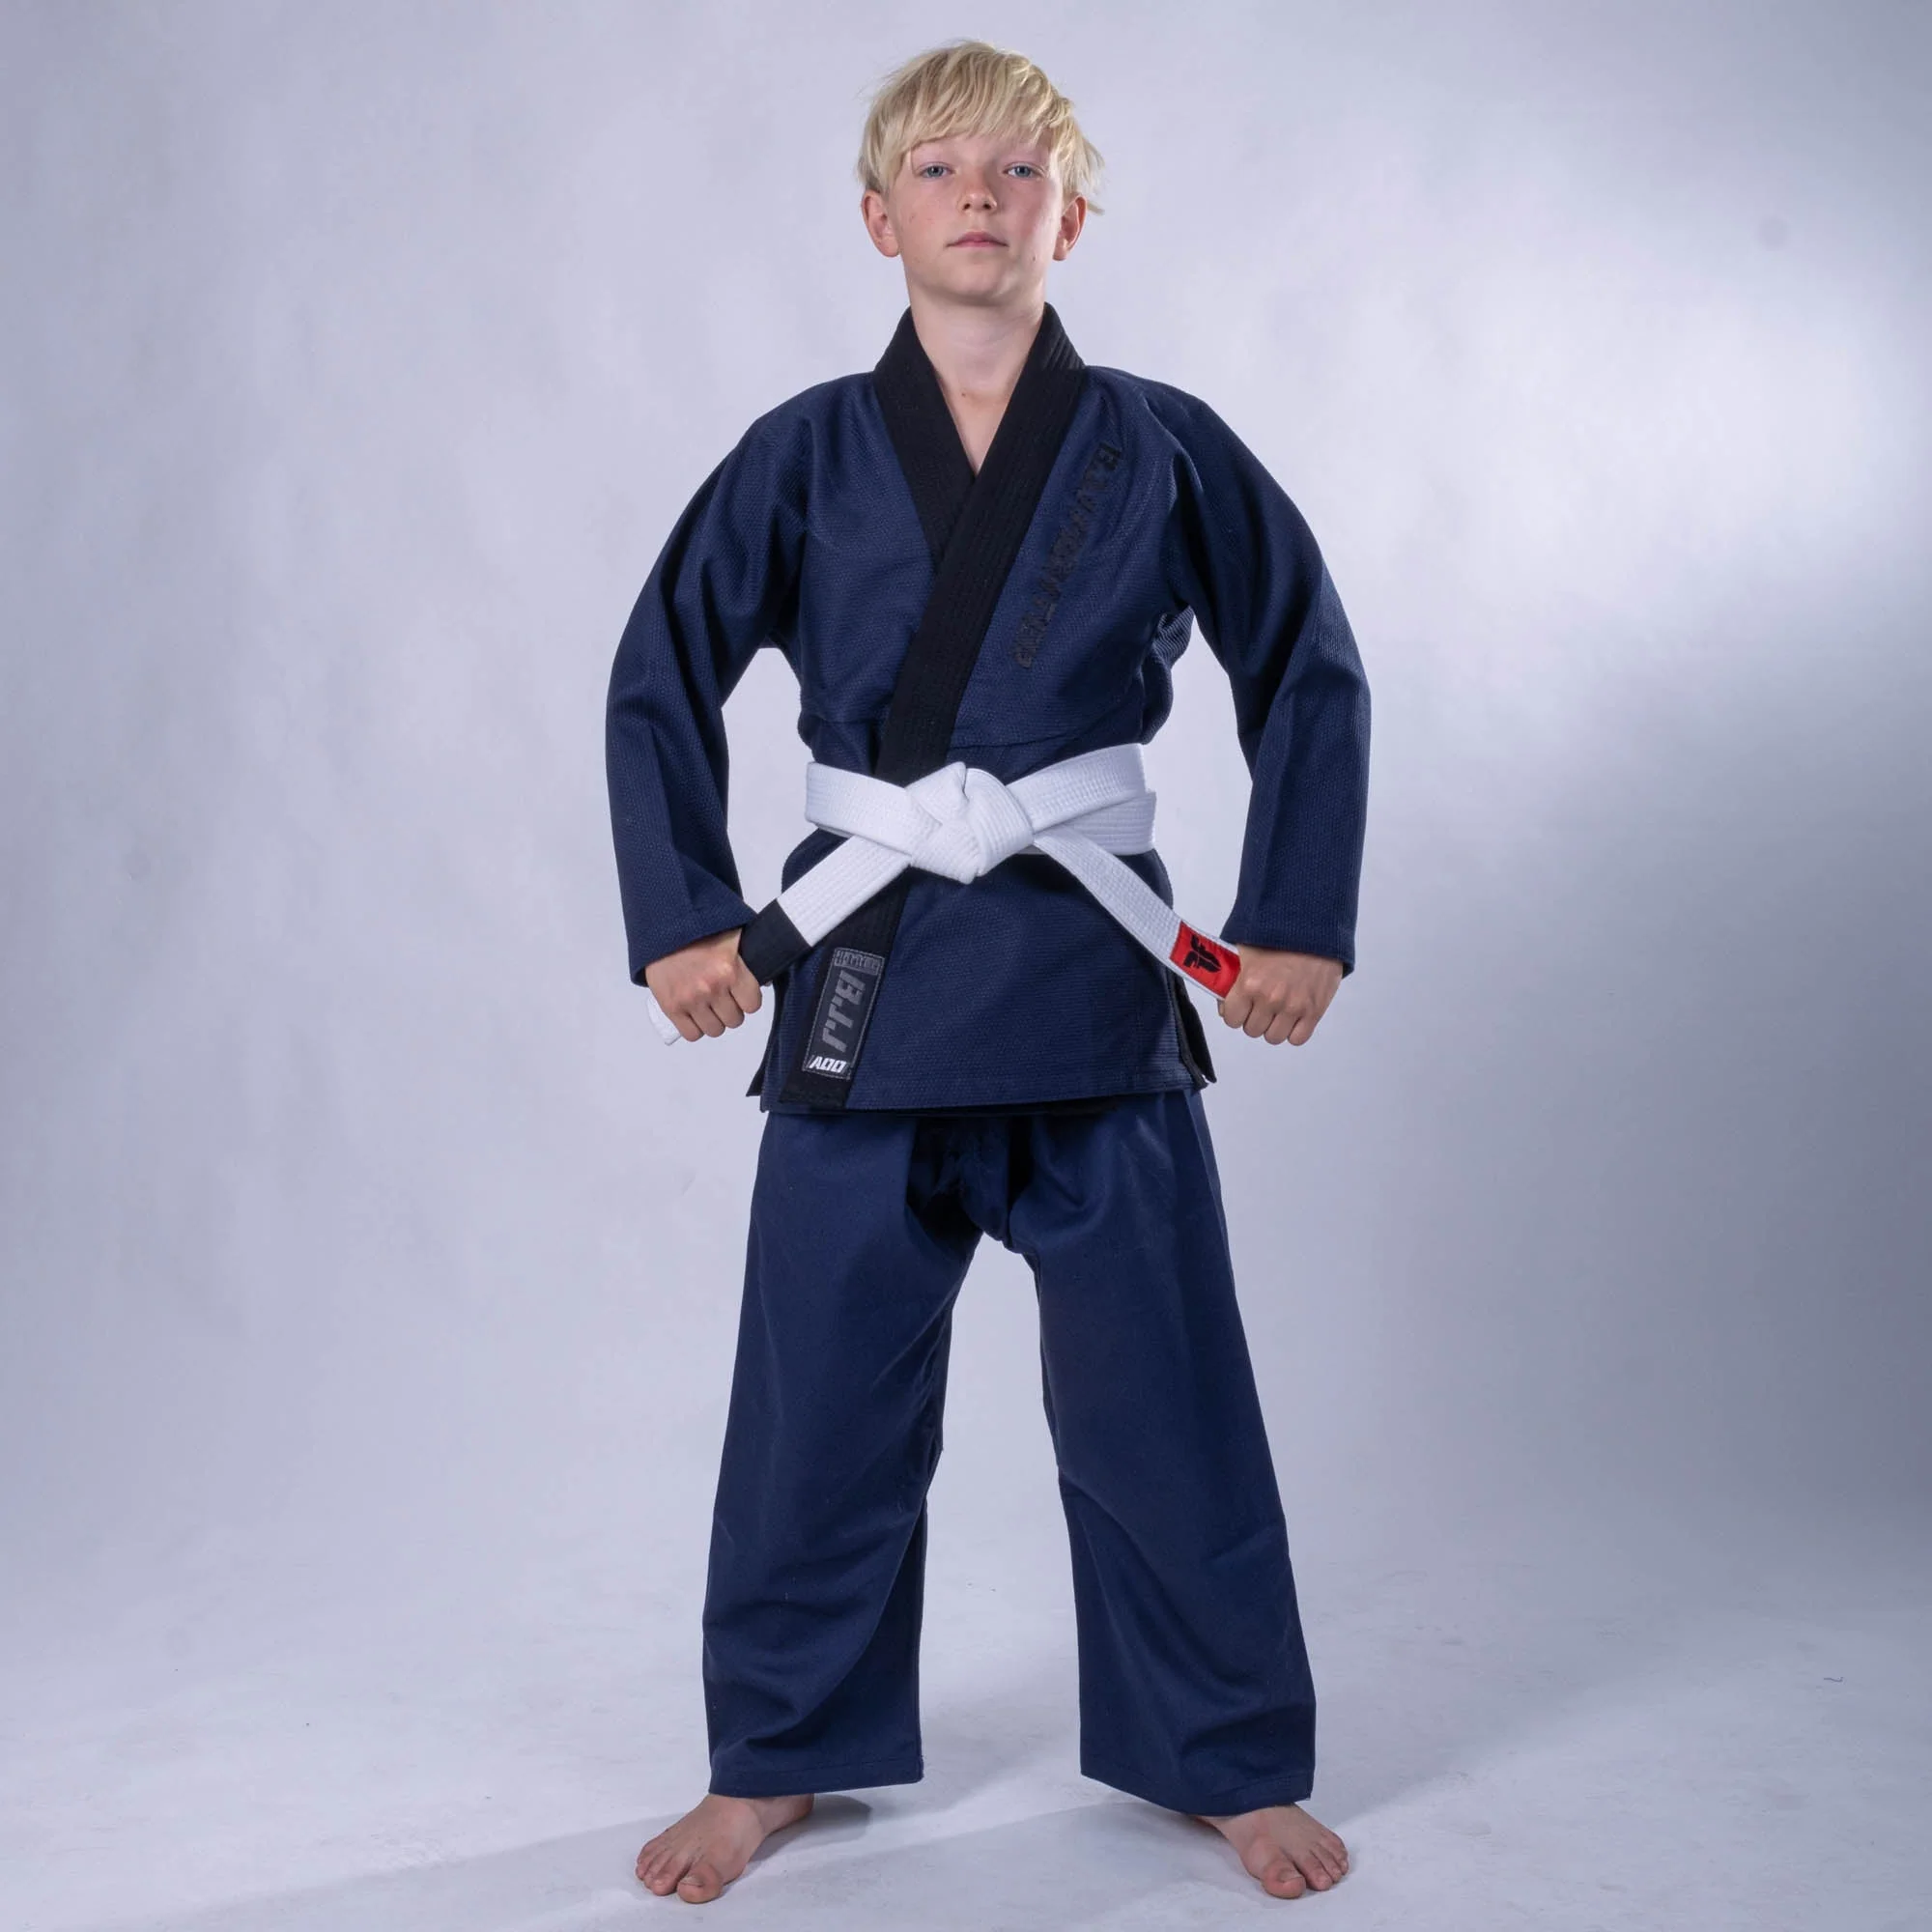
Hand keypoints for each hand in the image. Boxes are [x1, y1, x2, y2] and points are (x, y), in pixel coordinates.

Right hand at [644, 928, 762, 1041]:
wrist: (664, 926)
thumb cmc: (700, 930)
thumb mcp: (733, 937)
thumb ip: (751, 960)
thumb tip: (767, 982)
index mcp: (730, 970)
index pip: (752, 1005)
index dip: (748, 999)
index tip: (741, 992)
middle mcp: (711, 988)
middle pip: (734, 1020)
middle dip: (730, 1009)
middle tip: (722, 996)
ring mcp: (690, 999)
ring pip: (715, 1030)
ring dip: (713, 1019)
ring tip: (707, 1003)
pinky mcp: (671, 1007)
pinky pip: (692, 1034)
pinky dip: (695, 1026)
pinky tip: (694, 1012)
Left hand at [1217, 946, 1342, 1045]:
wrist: (1314, 925)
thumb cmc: (1277, 934)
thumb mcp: (1243, 949)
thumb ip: (1229, 978)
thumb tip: (1224, 1006)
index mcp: (1249, 983)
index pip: (1232, 1019)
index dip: (1235, 1012)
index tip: (1242, 1004)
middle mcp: (1270, 999)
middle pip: (1252, 1030)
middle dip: (1254, 1017)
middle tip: (1261, 1002)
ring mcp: (1294, 1007)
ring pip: (1273, 1037)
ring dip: (1273, 1025)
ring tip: (1278, 1008)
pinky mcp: (1315, 1010)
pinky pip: (1297, 1039)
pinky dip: (1294, 1030)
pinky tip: (1293, 1015)